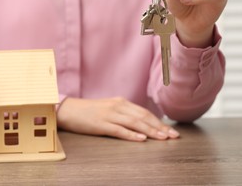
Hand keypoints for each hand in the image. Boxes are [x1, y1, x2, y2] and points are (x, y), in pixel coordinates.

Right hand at [57, 97, 179, 141]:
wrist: (68, 110)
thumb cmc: (88, 111)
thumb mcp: (108, 108)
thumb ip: (123, 113)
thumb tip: (139, 123)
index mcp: (120, 102)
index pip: (144, 112)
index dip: (159, 122)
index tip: (170, 130)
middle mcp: (117, 106)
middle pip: (143, 117)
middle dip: (160, 127)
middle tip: (173, 136)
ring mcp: (109, 115)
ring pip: (134, 123)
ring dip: (150, 131)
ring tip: (163, 138)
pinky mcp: (101, 124)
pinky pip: (119, 130)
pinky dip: (131, 135)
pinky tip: (141, 139)